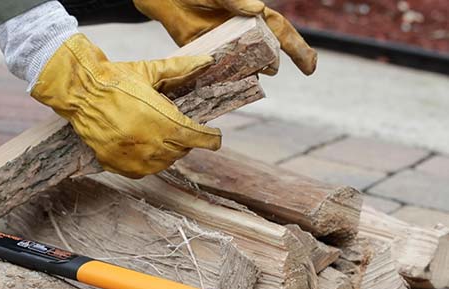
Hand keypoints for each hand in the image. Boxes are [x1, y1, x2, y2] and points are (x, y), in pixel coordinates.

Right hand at [31, 34, 220, 178]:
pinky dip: (148, 162)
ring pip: (163, 163)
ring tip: (160, 136)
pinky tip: (144, 148)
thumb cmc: (115, 79)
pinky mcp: (115, 164)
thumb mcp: (149, 72)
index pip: (196, 137)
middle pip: (181, 150)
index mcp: (161, 120)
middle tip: (180, 128)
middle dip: (186, 140)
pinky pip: (142, 171)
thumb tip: (207, 60)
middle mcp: (149, 142)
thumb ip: (180, 69)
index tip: (216, 138)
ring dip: (168, 152)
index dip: (210, 139)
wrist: (80, 92)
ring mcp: (131, 156)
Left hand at [133, 0, 317, 74]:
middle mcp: (245, 36)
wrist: (169, 0)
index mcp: (255, 18)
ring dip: (248, 75)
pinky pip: (223, 74)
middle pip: (267, 55)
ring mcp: (228, 48)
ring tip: (245, 76)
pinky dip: (226, 81)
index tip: (311, 68)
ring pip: (247, 68)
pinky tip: (227, 87)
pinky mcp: (210, 58)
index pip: (283, 34)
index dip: (300, 50)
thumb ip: (236, 0)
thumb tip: (258, 9)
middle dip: (270, 63)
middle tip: (268, 67)